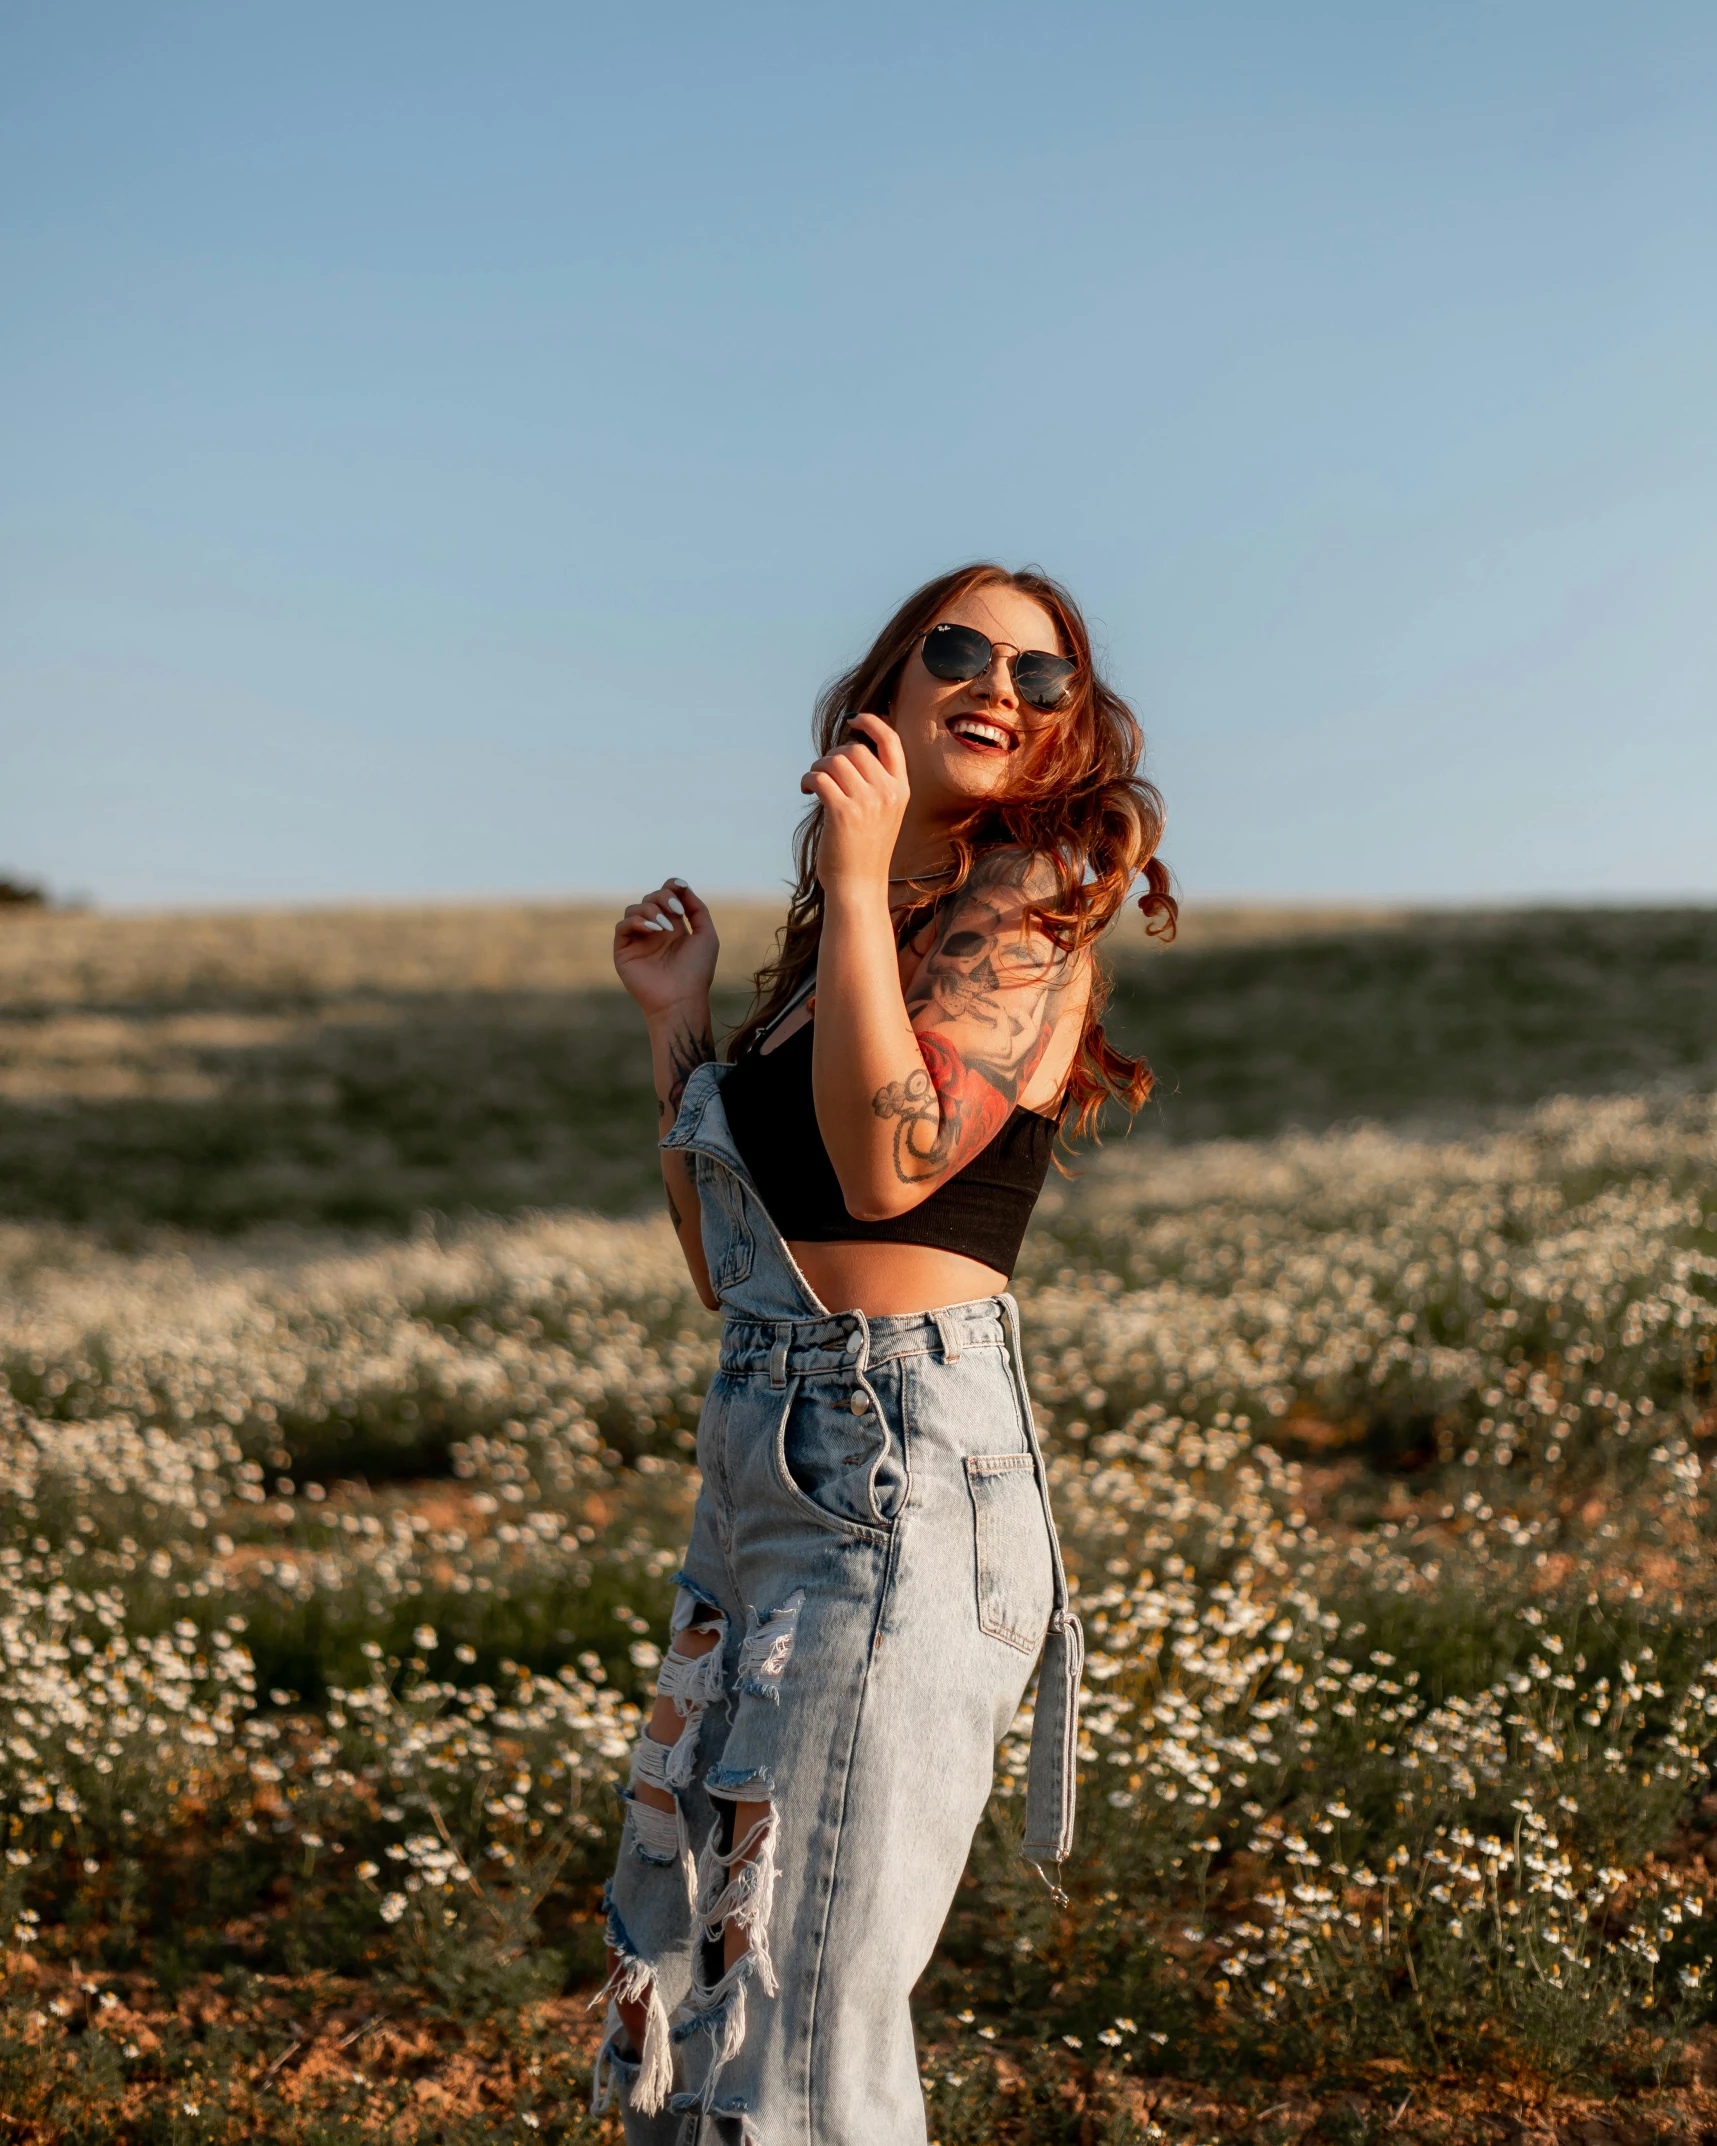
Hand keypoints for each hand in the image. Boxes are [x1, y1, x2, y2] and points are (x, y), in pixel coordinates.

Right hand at [613, 880, 718, 1016]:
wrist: (681, 999)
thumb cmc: (697, 971)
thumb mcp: (706, 935)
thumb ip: (697, 908)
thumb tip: (681, 886)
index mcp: (674, 928)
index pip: (666, 896)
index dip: (671, 887)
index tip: (679, 887)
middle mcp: (654, 932)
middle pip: (651, 898)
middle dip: (663, 898)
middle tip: (676, 913)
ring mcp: (638, 941)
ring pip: (634, 908)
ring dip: (650, 910)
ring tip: (665, 929)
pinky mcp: (624, 951)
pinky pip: (622, 926)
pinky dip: (637, 921)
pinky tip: (652, 930)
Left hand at [800, 713, 909, 895]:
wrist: (859, 887)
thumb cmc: (865, 851)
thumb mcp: (883, 813)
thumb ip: (874, 783)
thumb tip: (847, 749)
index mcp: (901, 789)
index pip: (890, 741)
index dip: (871, 723)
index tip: (853, 720)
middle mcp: (888, 792)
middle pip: (854, 749)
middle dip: (833, 756)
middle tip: (823, 773)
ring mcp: (867, 802)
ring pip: (834, 761)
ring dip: (817, 767)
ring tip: (813, 784)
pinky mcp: (843, 812)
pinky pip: (819, 777)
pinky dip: (808, 779)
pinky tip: (806, 791)